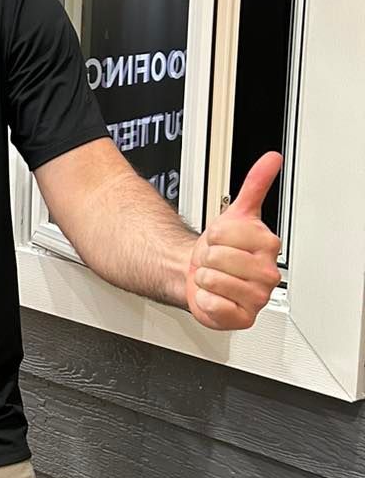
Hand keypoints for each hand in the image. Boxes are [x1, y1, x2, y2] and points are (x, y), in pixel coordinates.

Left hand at [186, 152, 282, 329]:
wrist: (204, 275)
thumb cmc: (221, 248)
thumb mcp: (237, 213)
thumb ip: (255, 184)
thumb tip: (272, 159)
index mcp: (268, 245)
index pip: (226, 233)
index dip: (214, 235)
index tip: (221, 239)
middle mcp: (268, 273)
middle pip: (219, 258)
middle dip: (208, 258)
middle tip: (217, 261)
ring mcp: (257, 297)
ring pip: (214, 280)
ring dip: (205, 278)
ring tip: (215, 277)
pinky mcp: (243, 318)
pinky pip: (213, 305)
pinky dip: (205, 300)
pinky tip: (214, 297)